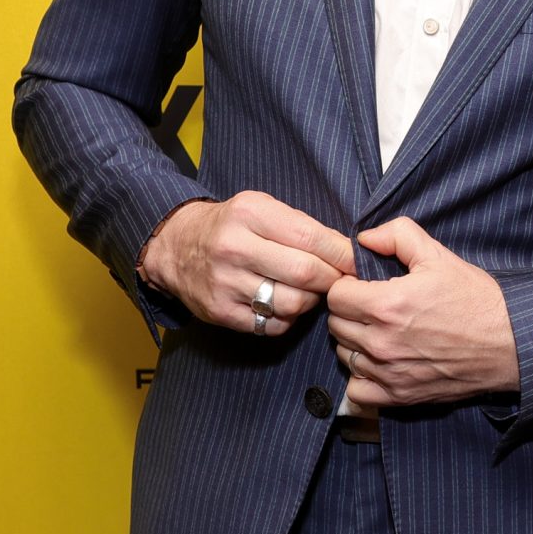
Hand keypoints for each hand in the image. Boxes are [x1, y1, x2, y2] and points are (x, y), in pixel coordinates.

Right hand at [139, 191, 356, 335]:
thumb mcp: (261, 208)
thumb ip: (302, 227)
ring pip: (291, 304)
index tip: (357, 262)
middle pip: (305, 273)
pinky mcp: (220, 312)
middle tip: (340, 281)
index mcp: (250, 214)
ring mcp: (225, 283)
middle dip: (332, 280)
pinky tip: (283, 304)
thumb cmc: (231, 225)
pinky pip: (272, 325)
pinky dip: (287, 318)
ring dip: (310, 301)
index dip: (342, 254)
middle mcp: (234, 248)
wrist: (175, 246)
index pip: (311, 238)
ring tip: (307, 291)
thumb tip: (348, 252)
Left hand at [324, 217, 519, 407]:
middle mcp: (383, 341)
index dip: (348, 286)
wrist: (511, 343)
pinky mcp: (400, 396)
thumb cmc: (476, 300)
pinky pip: (357, 390)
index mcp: (388, 304)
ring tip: (381, 333)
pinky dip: (363, 377)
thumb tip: (363, 239)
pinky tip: (381, 363)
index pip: (336, 295)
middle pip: (336, 325)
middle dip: (351, 312)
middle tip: (375, 307)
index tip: (365, 287)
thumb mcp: (439, 256)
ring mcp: (390, 372)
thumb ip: (397, 236)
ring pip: (344, 355)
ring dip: (356, 343)